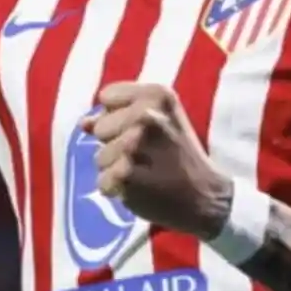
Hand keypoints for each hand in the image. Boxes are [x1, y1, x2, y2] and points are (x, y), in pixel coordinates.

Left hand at [83, 82, 234, 240]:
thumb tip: (83, 122)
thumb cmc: (180, 155)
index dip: (119, 116)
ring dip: (117, 170)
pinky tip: (142, 189)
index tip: (142, 130)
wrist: (207, 196)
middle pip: (100, 128)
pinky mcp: (126, 173)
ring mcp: (134, 144)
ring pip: (99, 157)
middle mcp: (146, 115)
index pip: (106, 97)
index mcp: (157, 94)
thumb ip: (121, 114)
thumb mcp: (162, 122)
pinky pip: (103, 181)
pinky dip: (118, 190)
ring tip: (146, 173)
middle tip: (147, 156)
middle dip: (116, 144)